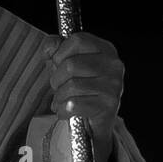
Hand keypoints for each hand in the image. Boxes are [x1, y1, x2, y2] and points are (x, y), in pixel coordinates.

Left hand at [42, 32, 123, 161]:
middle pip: (71, 65)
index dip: (60, 52)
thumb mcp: (68, 62)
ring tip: (60, 100)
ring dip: (59, 96)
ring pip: (72, 86)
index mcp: (105, 49)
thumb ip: (56, 48)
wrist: (96, 121)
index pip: (78, 40)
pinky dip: (63, 110)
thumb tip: (49, 47)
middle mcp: (113, 65)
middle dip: (56, 78)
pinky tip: (65, 110)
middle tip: (57, 86)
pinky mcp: (108, 105)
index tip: (57, 63)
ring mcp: (113, 85)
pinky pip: (75, 105)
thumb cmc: (81, 86)